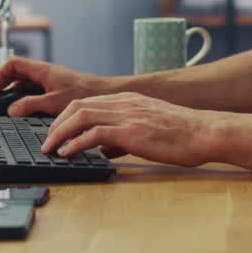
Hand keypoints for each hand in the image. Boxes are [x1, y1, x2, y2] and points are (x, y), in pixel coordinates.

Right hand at [0, 57, 114, 116]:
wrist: (105, 94)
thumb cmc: (84, 94)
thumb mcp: (54, 102)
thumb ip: (30, 105)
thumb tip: (11, 109)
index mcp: (41, 70)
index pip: (12, 64)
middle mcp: (43, 73)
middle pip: (15, 75)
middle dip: (2, 87)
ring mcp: (48, 82)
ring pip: (24, 85)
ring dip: (12, 96)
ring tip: (3, 110)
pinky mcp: (54, 91)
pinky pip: (33, 93)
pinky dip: (24, 101)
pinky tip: (23, 114)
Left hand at [41, 92, 220, 166]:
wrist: (204, 132)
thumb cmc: (182, 134)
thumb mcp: (148, 128)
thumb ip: (123, 135)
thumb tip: (103, 149)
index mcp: (128, 100)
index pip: (88, 102)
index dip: (67, 116)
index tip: (56, 130)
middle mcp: (124, 103)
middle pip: (78, 106)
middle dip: (57, 123)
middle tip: (47, 140)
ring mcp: (127, 115)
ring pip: (81, 116)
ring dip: (61, 132)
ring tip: (51, 147)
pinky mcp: (131, 131)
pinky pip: (94, 134)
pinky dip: (76, 143)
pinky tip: (68, 152)